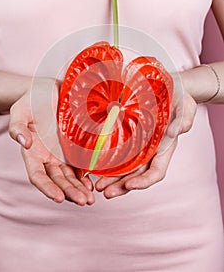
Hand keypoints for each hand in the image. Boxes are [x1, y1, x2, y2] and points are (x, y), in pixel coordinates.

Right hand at [9, 77, 94, 205]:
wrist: (48, 90)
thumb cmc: (32, 99)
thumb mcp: (20, 110)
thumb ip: (18, 127)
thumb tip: (24, 143)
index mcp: (32, 152)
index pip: (38, 176)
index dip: (47, 188)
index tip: (59, 198)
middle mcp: (47, 157)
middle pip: (57, 180)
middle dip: (70, 192)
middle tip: (83, 201)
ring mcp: (61, 153)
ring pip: (70, 177)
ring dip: (80, 189)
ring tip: (91, 199)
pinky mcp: (74, 147)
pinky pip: (80, 165)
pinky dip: (86, 176)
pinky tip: (94, 183)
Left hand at [95, 80, 197, 198]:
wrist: (169, 88)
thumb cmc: (180, 97)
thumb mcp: (186, 105)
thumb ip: (184, 118)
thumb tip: (175, 132)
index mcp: (165, 148)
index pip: (156, 172)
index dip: (143, 182)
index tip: (129, 185)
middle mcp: (151, 152)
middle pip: (137, 176)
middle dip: (121, 187)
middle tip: (105, 193)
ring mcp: (139, 146)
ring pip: (125, 169)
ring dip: (112, 180)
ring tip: (97, 186)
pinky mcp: (128, 137)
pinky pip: (118, 153)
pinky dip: (108, 163)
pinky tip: (95, 167)